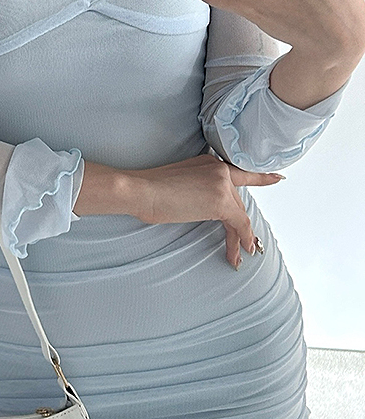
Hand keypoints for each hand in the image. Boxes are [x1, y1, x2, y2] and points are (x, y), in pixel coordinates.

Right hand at [130, 152, 282, 269]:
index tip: (277, 178)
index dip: (261, 177)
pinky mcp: (220, 200)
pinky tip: (241, 251)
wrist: (142, 189)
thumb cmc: (150, 190)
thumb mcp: (179, 185)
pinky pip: (239, 222)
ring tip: (238, 256)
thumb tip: (200, 206)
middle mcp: (220, 168)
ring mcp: (221, 182)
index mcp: (209, 162)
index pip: (239, 173)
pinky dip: (242, 238)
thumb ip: (197, 191)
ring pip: (239, 214)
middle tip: (243, 247)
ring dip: (240, 238)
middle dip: (240, 226)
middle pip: (237, 201)